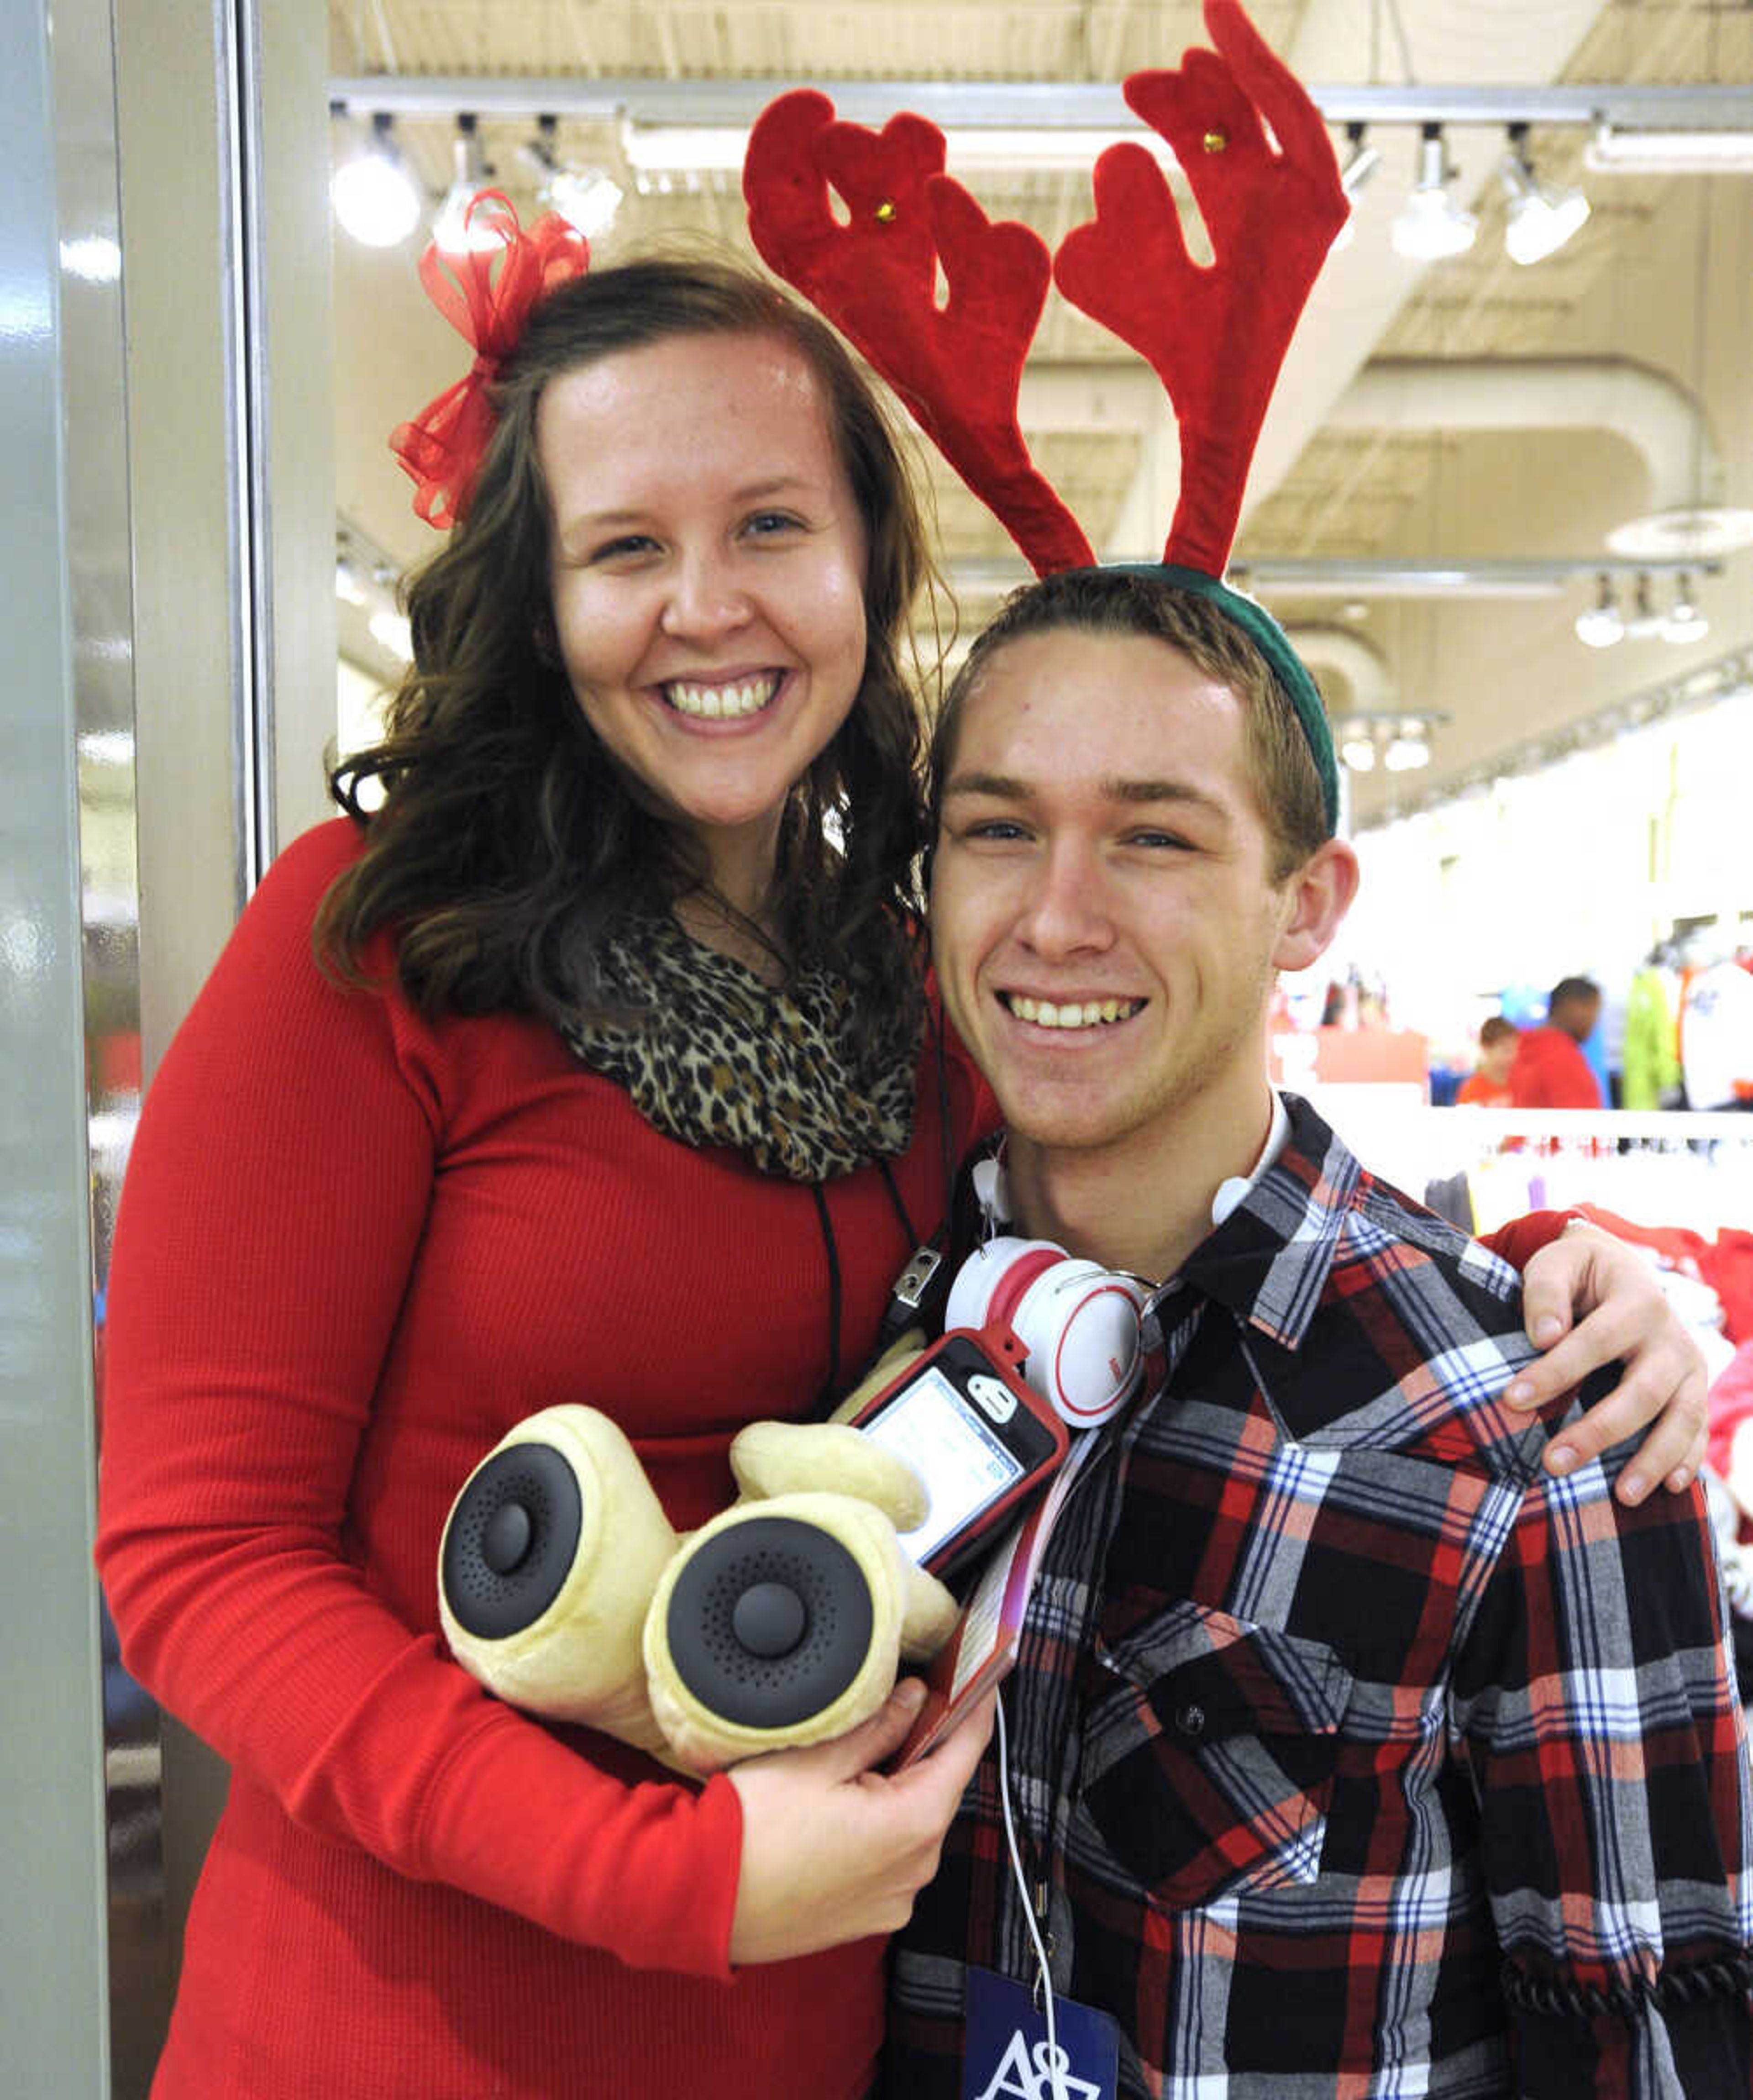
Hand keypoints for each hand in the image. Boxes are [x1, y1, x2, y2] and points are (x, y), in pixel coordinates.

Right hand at [726, 1678, 995, 1964]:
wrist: (702, 1900)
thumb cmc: (752, 1830)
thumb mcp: (816, 1758)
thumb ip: (877, 1725)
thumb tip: (915, 1696)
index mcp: (913, 1824)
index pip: (965, 1752)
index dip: (973, 1709)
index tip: (978, 1679)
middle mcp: (916, 1870)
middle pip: (939, 1789)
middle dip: (923, 1746)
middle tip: (901, 1702)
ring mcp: (894, 1900)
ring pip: (913, 1824)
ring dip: (896, 1788)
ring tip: (853, 1758)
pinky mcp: (869, 1916)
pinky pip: (891, 1859)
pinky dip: (879, 1827)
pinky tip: (839, 1808)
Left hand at [1503, 1223, 1706, 1504]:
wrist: (1621, 1270)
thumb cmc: (1577, 1272)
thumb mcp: (1555, 1263)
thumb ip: (1545, 1292)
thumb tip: (1543, 1336)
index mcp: (1638, 1299)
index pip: (1595, 1341)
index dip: (1555, 1372)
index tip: (1511, 1399)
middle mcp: (1671, 1337)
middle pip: (1643, 1391)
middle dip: (1598, 1431)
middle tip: (1552, 1463)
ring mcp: (1689, 1367)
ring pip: (1681, 1418)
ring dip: (1653, 1460)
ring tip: (1620, 1496)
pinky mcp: (1694, 1391)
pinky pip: (1697, 1430)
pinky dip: (1687, 1461)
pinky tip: (1669, 1490)